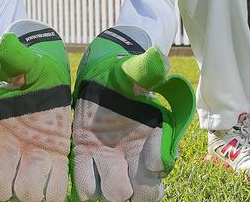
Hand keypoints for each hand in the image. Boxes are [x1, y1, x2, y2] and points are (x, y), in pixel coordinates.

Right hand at [0, 28, 71, 201]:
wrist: (48, 73)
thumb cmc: (30, 66)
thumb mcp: (23, 59)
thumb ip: (13, 55)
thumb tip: (4, 44)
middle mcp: (6, 145)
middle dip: (4, 184)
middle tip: (21, 170)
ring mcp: (28, 155)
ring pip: (18, 191)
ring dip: (28, 191)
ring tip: (41, 179)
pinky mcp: (54, 158)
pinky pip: (50, 188)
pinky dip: (53, 192)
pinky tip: (60, 185)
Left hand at [71, 29, 194, 201]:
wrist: (100, 75)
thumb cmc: (123, 74)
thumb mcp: (134, 69)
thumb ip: (147, 69)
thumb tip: (159, 61)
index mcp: (153, 134)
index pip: (164, 158)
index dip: (159, 161)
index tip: (155, 161)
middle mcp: (135, 153)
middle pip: (144, 188)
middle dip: (138, 191)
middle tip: (127, 188)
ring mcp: (111, 158)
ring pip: (117, 191)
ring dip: (112, 191)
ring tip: (108, 189)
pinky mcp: (86, 156)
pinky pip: (86, 180)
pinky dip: (86, 187)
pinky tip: (86, 187)